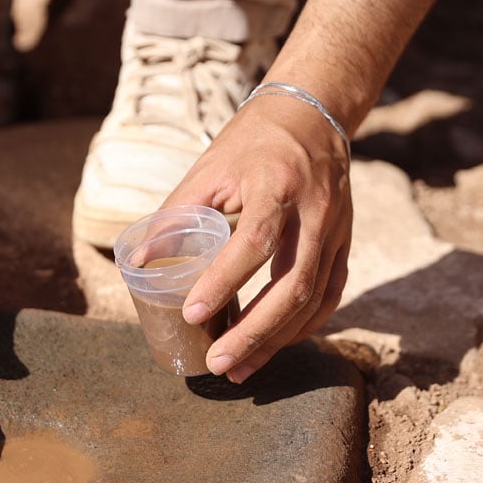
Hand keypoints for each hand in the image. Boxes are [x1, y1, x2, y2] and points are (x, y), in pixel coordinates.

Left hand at [164, 94, 351, 382]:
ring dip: (276, 340)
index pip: (254, 241)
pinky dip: (303, 326)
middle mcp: (314, 210)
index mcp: (276, 184)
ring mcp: (336, 229)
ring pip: (314, 299)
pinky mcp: (345, 242)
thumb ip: (176, 215)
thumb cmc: (252, 141)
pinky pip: (330, 295)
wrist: (313, 113)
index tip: (193, 313)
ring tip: (240, 369)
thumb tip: (137, 263)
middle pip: (292, 284)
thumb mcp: (209, 168)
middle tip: (218, 361)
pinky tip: (274, 345)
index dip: (223, 281)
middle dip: (254, 332)